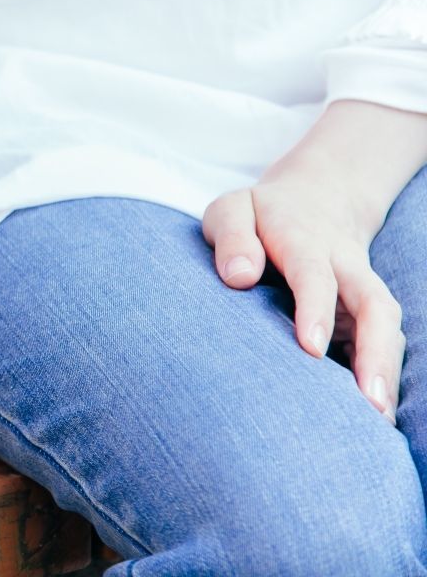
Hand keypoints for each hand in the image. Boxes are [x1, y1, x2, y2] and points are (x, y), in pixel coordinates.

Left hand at [202, 100, 426, 420]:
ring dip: (386, 372)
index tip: (311, 348)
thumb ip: (234, 237)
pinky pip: (384, 343)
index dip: (316, 308)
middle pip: (375, 307)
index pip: (315, 274)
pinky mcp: (368, 313)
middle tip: (370, 402)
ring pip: (389, 329)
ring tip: (378, 422)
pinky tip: (370, 417)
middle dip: (377, 354)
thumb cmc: (261, 216)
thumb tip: (239, 276)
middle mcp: (346, 268)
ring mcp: (363, 291)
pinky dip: (382, 376)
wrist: (316, 200)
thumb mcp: (234, 210)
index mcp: (306, 241)